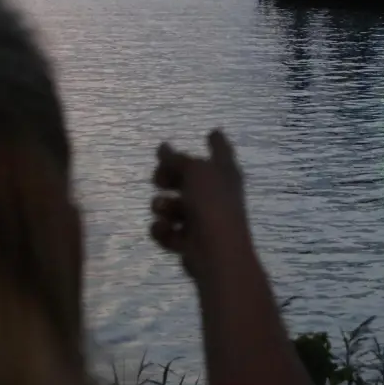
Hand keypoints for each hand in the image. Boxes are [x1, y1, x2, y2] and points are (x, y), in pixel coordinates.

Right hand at [151, 130, 249, 279]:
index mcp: (224, 173)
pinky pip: (167, 229)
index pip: (221, 151)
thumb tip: (163, 147)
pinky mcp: (189, 241)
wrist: (217, 252)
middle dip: (169, 177)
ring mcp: (202, 219)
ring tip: (164, 210)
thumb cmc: (212, 204)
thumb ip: (177, 160)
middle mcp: (215, 194)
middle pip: (187, 178)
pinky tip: (165, 230)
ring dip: (163, 206)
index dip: (217, 141)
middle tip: (159, 179)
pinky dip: (163, 229)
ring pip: (172, 205)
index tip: (213, 132)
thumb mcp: (194, 172)